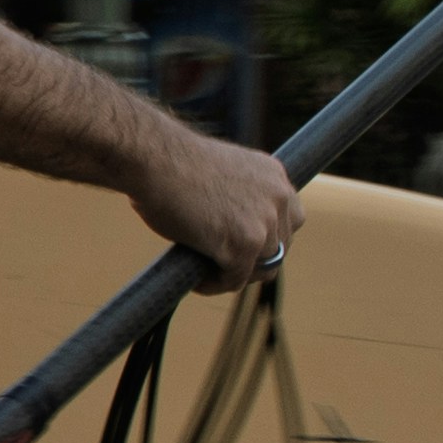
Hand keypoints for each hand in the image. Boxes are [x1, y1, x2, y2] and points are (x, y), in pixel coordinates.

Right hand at [137, 135, 302, 285]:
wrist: (153, 158)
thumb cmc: (171, 163)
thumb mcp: (222, 173)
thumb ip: (240, 197)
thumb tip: (233, 228)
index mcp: (274, 175)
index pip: (289, 220)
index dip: (267, 239)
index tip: (244, 248)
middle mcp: (279, 197)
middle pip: (279, 248)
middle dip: (252, 261)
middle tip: (223, 267)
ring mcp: (265, 222)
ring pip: (261, 268)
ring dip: (235, 275)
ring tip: (207, 274)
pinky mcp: (245, 244)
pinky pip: (235, 279)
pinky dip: (215, 284)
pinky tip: (197, 280)